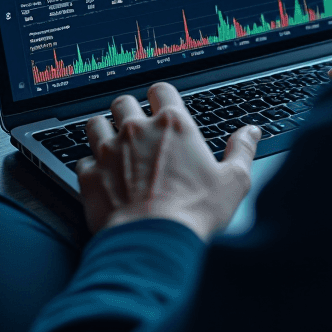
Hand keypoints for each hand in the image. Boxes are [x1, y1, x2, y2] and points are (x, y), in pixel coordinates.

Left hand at [76, 82, 261, 241]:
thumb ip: (242, 150)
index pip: (161, 90)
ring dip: (102, 130)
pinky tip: (99, 176)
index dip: (161, 96)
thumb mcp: (233, 181)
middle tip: (136, 127)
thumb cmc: (194, 213)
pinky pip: (81, 160)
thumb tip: (251, 132)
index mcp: (173, 125)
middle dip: (128, 110)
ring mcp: (109, 151)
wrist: (154, 242)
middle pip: (123, 101)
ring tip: (111, 143)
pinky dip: (89, 166)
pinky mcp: (90, 175)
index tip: (163, 105)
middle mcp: (137, 130)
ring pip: (95, 123)